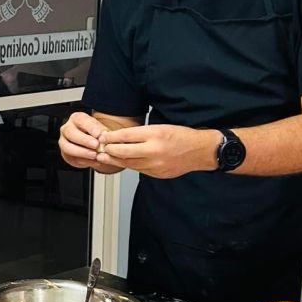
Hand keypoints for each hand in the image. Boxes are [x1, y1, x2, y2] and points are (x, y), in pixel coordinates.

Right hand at [58, 111, 108, 167]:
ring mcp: (64, 142)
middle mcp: (67, 129)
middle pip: (71, 133)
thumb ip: (103, 132)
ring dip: (82, 152)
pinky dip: (84, 161)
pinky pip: (72, 158)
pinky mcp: (66, 155)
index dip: (90, 128)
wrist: (92, 145)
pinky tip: (94, 161)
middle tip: (96, 145)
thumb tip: (105, 137)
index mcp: (76, 118)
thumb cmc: (96, 134)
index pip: (81, 120)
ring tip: (95, 155)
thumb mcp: (101, 129)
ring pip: (67, 147)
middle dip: (84, 140)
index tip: (99, 134)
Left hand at [96, 124, 218, 178]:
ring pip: (129, 163)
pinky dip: (129, 165)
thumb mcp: (160, 127)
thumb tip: (120, 136)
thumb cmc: (182, 136)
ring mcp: (156, 164)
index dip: (111, 137)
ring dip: (115, 160)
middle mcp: (154, 150)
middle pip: (123, 151)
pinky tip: (123, 162)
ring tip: (106, 156)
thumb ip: (140, 133)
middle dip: (109, 150)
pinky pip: (138, 170)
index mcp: (155, 134)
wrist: (201, 151)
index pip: (125, 136)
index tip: (103, 137)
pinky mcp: (158, 174)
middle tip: (100, 148)